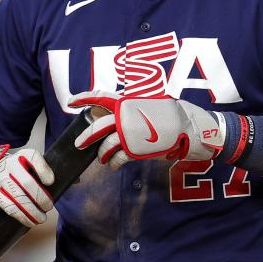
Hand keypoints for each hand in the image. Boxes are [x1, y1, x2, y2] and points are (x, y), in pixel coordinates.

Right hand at [0, 145, 54, 226]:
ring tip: (41, 218)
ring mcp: (0, 179)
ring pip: (19, 198)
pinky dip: (23, 217)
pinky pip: (10, 208)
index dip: (43, 170)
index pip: (33, 158)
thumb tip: (62, 186)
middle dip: (41, 198)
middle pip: (27, 182)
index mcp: (22, 155)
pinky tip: (31, 221)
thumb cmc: (16, 169)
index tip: (50, 182)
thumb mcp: (28, 162)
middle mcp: (9, 165)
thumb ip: (42, 172)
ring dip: (33, 211)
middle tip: (48, 206)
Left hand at [71, 91, 225, 169]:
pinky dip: (114, 163)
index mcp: (130, 102)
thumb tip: (123, 113)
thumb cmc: (176, 115)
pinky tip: (115, 165)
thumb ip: (136, 108)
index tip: (71, 101)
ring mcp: (131, 133)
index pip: (102, 96)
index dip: (84, 97)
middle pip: (98, 125)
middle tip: (79, 143)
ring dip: (102, 154)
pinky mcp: (137, 149)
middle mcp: (127, 116)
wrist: (191, 128)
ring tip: (103, 159)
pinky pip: (118, 157)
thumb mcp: (154, 104)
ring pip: (106, 144)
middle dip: (87, 136)